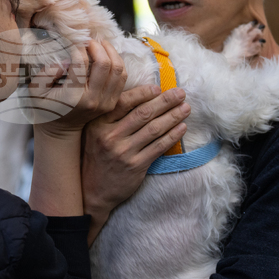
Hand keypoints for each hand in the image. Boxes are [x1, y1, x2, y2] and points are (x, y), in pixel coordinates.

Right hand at [35, 39, 125, 136]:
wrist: (60, 130)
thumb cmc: (45, 107)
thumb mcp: (36, 90)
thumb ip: (47, 72)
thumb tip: (66, 60)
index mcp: (73, 96)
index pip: (81, 63)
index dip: (78, 46)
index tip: (73, 39)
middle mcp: (93, 100)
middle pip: (105, 64)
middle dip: (97, 45)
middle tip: (89, 39)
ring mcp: (106, 102)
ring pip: (118, 69)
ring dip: (111, 51)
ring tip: (99, 44)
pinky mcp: (112, 102)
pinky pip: (122, 77)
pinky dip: (117, 62)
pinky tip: (107, 56)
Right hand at [81, 84, 188, 241]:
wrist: (92, 191)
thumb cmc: (95, 157)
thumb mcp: (93, 134)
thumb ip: (110, 117)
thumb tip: (139, 96)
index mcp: (98, 124)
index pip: (123, 102)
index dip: (143, 93)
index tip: (158, 87)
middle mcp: (110, 137)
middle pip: (143, 114)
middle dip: (165, 101)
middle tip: (180, 92)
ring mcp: (124, 152)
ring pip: (154, 129)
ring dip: (173, 116)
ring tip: (186, 108)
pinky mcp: (136, 166)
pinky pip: (158, 147)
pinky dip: (172, 135)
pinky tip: (182, 127)